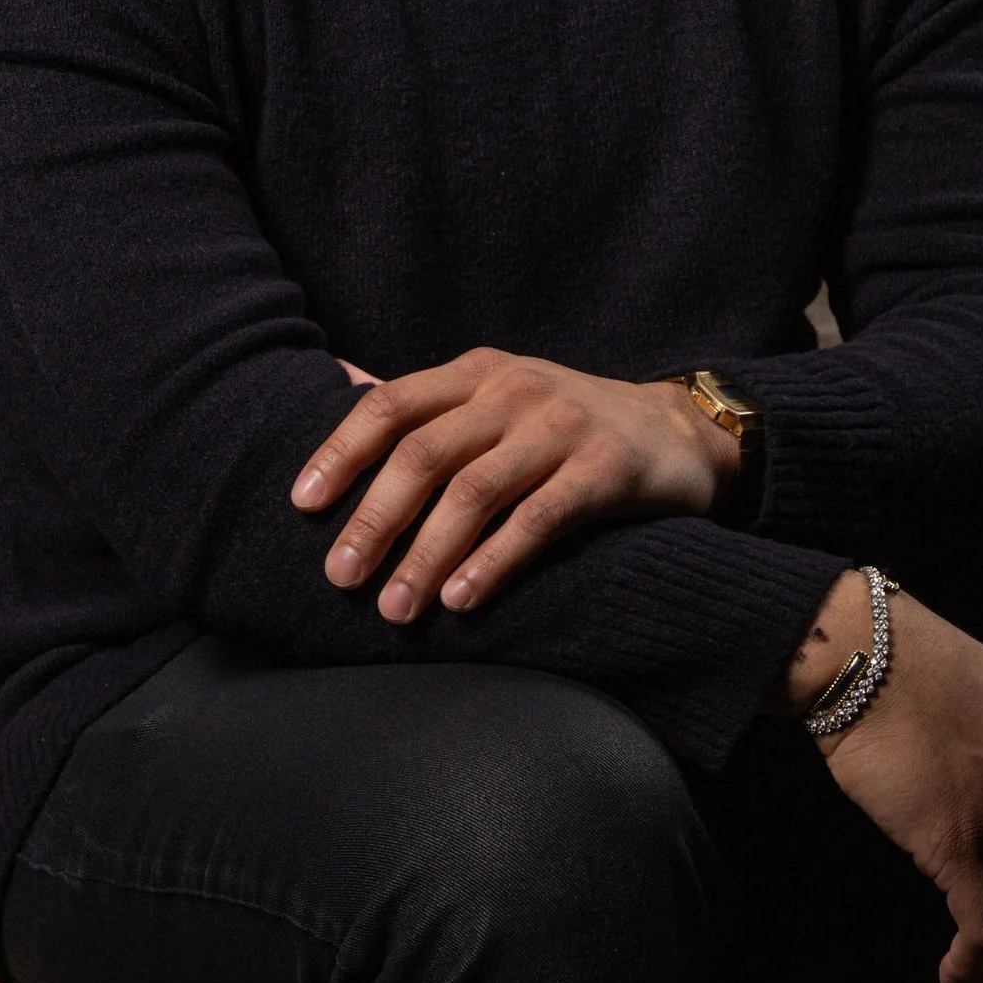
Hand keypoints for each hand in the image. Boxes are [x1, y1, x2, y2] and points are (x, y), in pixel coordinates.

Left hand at [292, 348, 740, 620]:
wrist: (680, 432)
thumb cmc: (568, 426)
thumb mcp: (497, 397)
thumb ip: (427, 403)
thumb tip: (338, 385)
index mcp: (477, 373)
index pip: (393, 405)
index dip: (341, 451)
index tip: (303, 505)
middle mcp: (515, 391)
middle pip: (425, 453)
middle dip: (375, 518)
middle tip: (341, 577)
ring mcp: (563, 427)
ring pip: (475, 492)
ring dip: (428, 555)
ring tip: (396, 608)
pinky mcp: (607, 469)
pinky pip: (539, 519)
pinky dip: (494, 561)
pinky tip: (463, 599)